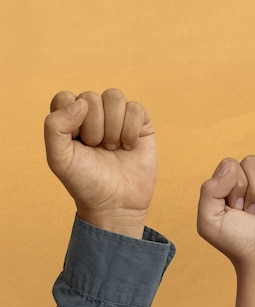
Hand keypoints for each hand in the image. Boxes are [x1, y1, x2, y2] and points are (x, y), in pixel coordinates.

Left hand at [44, 89, 155, 238]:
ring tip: (113, 147)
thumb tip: (81, 103)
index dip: (72, 119)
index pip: (66, 97)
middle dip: (94, 128)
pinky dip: (131, 129)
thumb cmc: (86, 182)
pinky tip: (129, 146)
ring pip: (114, 97)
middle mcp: (93, 114)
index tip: (77, 142)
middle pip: (91, 97)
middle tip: (97, 149)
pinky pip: (136, 108)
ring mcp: (118, 117)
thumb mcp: (59, 159)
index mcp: (70, 119)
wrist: (116, 203)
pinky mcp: (141, 123)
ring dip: (114, 127)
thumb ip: (55, 127)